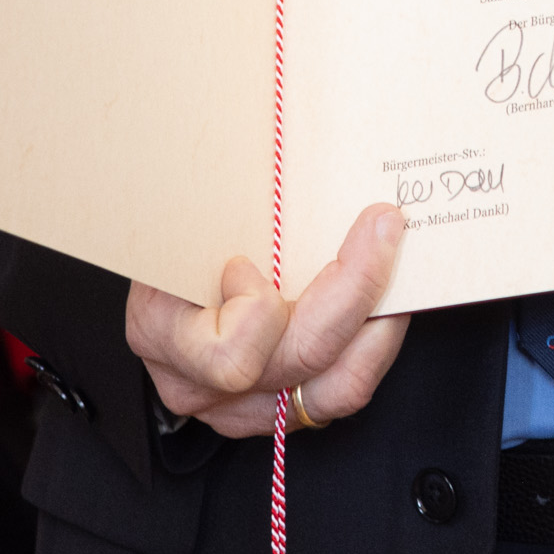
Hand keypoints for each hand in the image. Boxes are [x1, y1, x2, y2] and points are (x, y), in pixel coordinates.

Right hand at [126, 203, 409, 438]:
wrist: (171, 266)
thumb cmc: (181, 233)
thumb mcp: (184, 213)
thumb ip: (219, 201)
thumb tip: (281, 142)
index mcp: (161, 332)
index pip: (226, 353)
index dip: (256, 308)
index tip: (256, 257)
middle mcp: (200, 384)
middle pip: (300, 357)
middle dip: (354, 287)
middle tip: (381, 224)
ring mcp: (243, 408)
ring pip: (338, 386)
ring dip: (377, 320)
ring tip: (392, 262)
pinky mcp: (282, 411)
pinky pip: (346, 389)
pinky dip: (375, 342)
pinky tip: (384, 301)